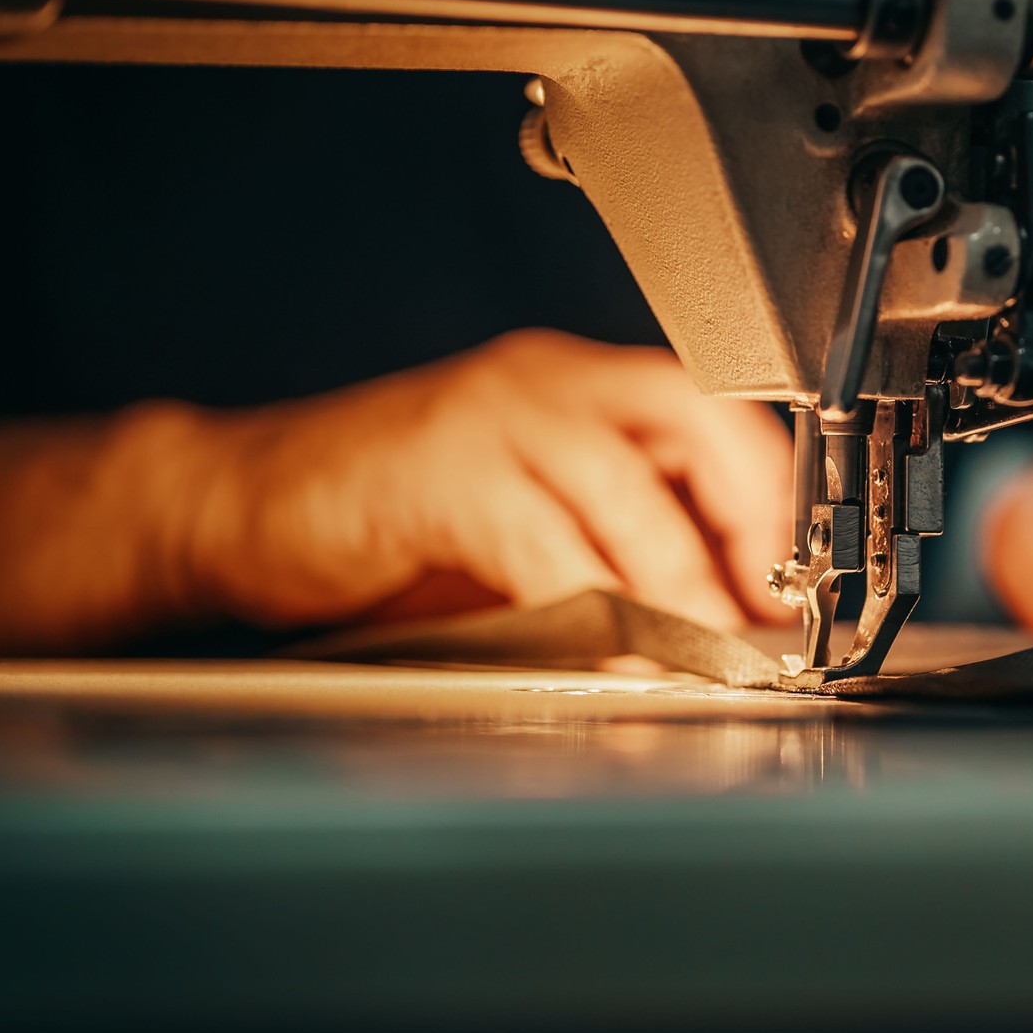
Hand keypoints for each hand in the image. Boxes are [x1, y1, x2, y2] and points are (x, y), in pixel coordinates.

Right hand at [182, 329, 791, 631]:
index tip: (791, 579)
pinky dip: (587, 603)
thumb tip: (720, 611)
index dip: (769, 497)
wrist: (240, 505)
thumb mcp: (530, 524)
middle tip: (764, 614)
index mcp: (581, 387)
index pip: (716, 415)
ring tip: (702, 648)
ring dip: (675, 582)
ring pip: (625, 492)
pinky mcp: (438, 470)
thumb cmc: (392, 521)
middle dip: (746, 527)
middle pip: (694, 427)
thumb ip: (615, 545)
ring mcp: (492, 417)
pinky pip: (542, 541)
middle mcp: (547, 384)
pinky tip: (607, 645)